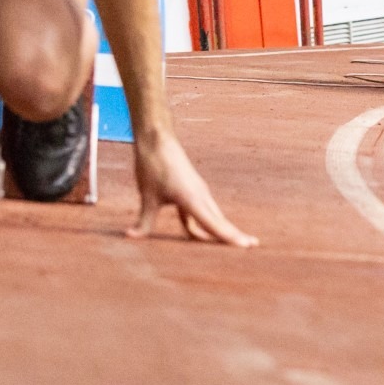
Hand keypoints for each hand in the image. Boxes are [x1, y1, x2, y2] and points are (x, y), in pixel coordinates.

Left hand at [130, 133, 255, 245]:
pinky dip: (202, 225)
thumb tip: (130, 236)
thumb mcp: (148, 196)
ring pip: (212, 217)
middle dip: (234, 235)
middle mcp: (201, 196)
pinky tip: (196, 237)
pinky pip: (201, 212)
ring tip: (235, 243)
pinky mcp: (192, 190)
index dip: (231, 237)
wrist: (157, 139)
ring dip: (220, 231)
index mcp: (192, 199)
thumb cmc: (153, 165)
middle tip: (253, 245)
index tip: (248, 245)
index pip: (215, 224)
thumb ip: (144, 221)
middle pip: (220, 221)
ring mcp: (198, 193)